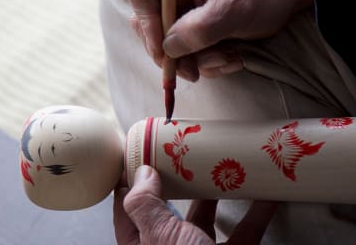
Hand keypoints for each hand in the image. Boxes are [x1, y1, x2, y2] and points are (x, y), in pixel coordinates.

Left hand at [113, 165, 277, 243]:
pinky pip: (243, 232)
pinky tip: (266, 196)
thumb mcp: (161, 239)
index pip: (127, 208)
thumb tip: (140, 173)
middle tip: (184, 156)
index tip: (139, 155)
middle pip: (169, 208)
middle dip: (178, 182)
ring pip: (206, 218)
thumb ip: (145, 206)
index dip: (130, 181)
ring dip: (219, 194)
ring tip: (224, 168)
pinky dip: (256, 214)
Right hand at [128, 0, 312, 79]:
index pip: (144, 3)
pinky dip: (211, 63)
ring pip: (176, 48)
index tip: (163, 56)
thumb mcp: (231, 11)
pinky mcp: (200, 32)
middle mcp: (179, 0)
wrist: (290, 1)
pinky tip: (231, 59)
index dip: (148, 29)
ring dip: (200, 62)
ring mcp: (189, 16)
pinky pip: (193, 53)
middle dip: (178, 56)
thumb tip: (168, 49)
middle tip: (195, 72)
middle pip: (157, 31)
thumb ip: (198, 29)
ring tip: (227, 60)